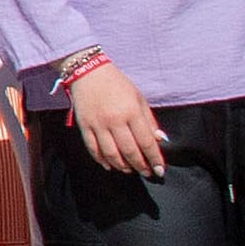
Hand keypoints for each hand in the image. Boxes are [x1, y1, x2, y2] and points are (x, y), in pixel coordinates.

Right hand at [66, 60, 170, 181]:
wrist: (88, 73)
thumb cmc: (117, 84)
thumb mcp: (139, 98)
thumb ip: (149, 120)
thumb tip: (158, 140)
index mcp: (131, 112)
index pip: (146, 141)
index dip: (155, 158)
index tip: (160, 170)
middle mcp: (114, 120)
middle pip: (129, 151)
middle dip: (140, 165)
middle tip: (147, 172)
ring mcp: (98, 124)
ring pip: (111, 153)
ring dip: (122, 166)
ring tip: (129, 170)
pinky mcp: (84, 126)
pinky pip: (93, 148)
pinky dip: (102, 160)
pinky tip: (109, 165)